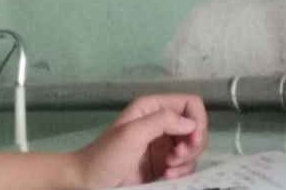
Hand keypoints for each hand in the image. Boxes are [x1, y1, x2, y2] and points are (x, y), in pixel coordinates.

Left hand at [73, 94, 207, 188]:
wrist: (88, 182)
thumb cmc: (105, 156)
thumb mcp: (132, 134)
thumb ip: (161, 122)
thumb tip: (190, 124)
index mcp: (153, 107)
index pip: (190, 104)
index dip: (197, 121)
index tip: (191, 141)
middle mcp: (161, 122)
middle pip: (196, 127)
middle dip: (191, 144)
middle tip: (174, 158)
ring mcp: (163, 144)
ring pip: (192, 147)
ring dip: (186, 160)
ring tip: (168, 169)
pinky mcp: (163, 163)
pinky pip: (185, 164)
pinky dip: (182, 171)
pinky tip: (167, 176)